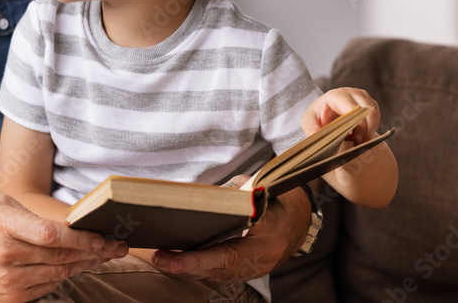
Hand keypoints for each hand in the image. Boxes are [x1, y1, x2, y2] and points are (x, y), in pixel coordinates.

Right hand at [0, 194, 127, 302]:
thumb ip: (31, 214)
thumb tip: (66, 224)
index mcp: (4, 225)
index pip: (53, 235)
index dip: (82, 239)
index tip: (101, 238)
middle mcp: (7, 254)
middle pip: (61, 257)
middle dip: (92, 253)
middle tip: (115, 248)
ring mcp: (7, 280)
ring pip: (57, 274)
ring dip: (81, 266)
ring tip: (99, 258)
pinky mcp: (8, 299)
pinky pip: (45, 288)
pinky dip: (61, 278)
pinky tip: (72, 269)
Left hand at [150, 179, 309, 283]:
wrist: (300, 218)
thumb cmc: (275, 195)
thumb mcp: (256, 186)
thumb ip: (230, 194)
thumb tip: (196, 199)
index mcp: (269, 234)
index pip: (230, 251)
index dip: (200, 258)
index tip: (175, 258)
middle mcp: (264, 258)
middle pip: (220, 268)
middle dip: (187, 265)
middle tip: (159, 257)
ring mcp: (258, 268)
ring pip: (219, 274)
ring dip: (189, 268)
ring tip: (161, 258)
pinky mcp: (250, 270)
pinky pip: (223, 273)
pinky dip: (200, 267)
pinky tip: (177, 260)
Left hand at [301, 87, 380, 143]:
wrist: (323, 111)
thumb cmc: (317, 116)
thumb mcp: (308, 121)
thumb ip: (310, 127)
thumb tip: (314, 134)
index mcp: (336, 95)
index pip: (355, 109)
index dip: (359, 125)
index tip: (356, 139)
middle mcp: (351, 92)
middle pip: (369, 111)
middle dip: (367, 129)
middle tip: (359, 143)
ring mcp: (362, 96)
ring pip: (375, 114)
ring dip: (370, 129)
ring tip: (359, 140)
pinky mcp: (369, 102)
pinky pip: (376, 116)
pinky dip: (371, 127)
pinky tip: (361, 134)